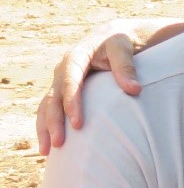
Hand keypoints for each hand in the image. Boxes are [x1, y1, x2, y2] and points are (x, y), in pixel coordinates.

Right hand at [37, 20, 148, 153]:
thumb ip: (127, 67)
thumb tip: (134, 90)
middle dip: (54, 122)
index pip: (70, 81)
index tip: (77, 124)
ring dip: (45, 128)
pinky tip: (50, 145)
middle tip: (59, 144)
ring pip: (46, 106)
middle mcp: (63, 70)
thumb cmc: (121, 42)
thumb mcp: (124, 48)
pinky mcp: (64, 91)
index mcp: (76, 57)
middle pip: (53, 98)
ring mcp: (61, 81)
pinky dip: (48, 125)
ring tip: (46, 151)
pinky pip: (51, 109)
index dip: (72, 103)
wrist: (113, 36)